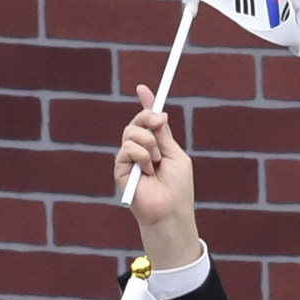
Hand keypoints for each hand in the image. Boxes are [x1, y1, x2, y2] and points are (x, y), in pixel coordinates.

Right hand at [117, 93, 200, 268]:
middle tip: (159, 124)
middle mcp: (141, 150)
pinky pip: (127, 148)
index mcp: (156, 146)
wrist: (170, 211)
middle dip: (148, 118)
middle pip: (137, 122)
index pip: (148, 122)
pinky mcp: (120, 168)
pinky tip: (146, 171)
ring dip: (148, 145)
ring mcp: (129, 159)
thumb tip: (160, 113)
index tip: (143, 88)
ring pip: (131, 133)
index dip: (146, 104)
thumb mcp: (176, 155)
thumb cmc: (178, 188)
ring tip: (156, 163)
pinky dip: (141, 157)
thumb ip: (165, 135)